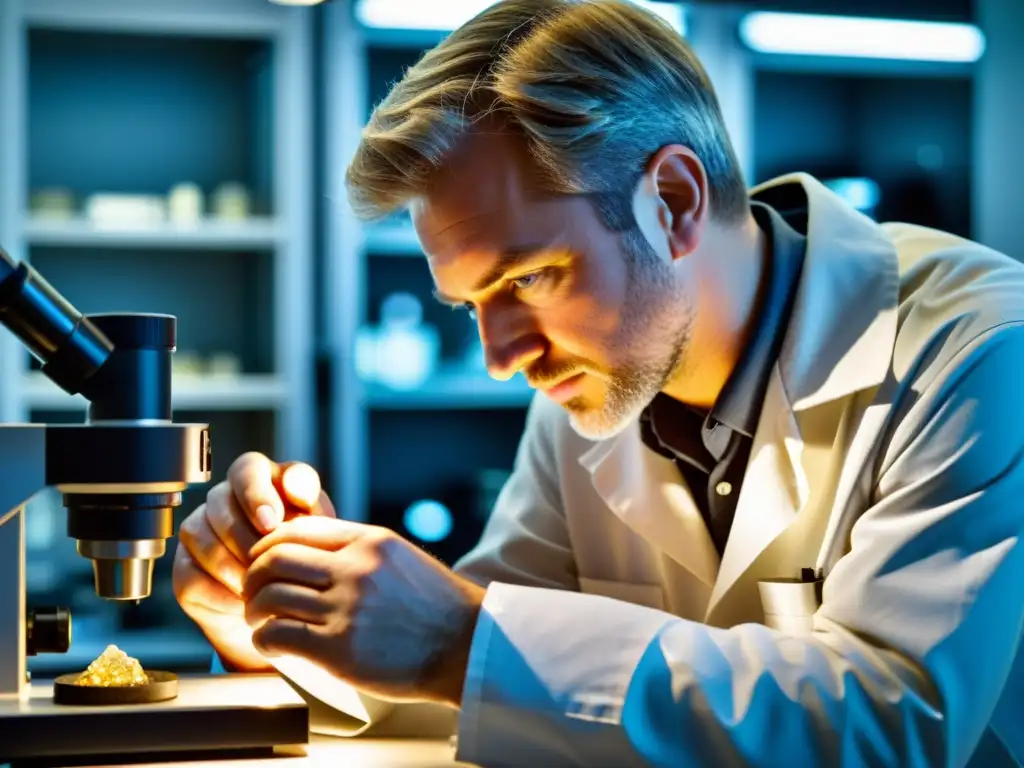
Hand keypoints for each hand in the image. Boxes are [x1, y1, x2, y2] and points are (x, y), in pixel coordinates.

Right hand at [172, 452, 336, 670]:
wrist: (289, 607)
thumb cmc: (306, 555)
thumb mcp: (318, 527)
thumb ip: (309, 500)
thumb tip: (294, 488)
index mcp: (259, 479)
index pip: (246, 469)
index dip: (255, 495)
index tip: (272, 523)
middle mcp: (223, 499)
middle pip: (219, 503)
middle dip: (246, 538)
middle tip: (270, 564)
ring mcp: (198, 531)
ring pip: (199, 536)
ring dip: (232, 565)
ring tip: (262, 587)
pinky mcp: (184, 568)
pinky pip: (189, 574)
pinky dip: (219, 594)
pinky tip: (244, 604)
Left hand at [243, 515, 485, 706]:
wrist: (466, 646)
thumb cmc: (437, 607)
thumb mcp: (401, 558)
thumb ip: (360, 552)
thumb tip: (316, 553)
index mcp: (369, 541)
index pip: (297, 529)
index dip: (268, 545)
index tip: (262, 561)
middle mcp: (355, 569)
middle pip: (273, 559)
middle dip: (252, 577)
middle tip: (253, 593)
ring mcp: (346, 608)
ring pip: (270, 598)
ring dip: (253, 611)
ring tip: (259, 621)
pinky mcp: (339, 649)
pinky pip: (278, 635)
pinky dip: (263, 639)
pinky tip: (270, 644)